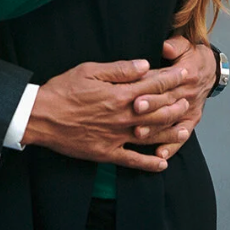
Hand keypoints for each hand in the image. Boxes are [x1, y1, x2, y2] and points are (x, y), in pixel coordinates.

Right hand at [23, 59, 192, 171]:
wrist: (41, 117)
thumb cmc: (63, 90)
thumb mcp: (89, 70)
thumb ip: (119, 70)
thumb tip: (144, 65)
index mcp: (119, 95)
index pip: (153, 86)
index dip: (171, 79)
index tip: (183, 74)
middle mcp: (123, 117)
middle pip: (158, 112)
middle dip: (176, 104)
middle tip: (189, 100)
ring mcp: (116, 137)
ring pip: (151, 135)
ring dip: (170, 132)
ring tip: (185, 129)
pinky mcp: (107, 152)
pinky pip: (133, 160)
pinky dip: (150, 163)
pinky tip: (163, 162)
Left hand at [131, 36, 216, 160]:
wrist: (210, 69)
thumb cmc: (190, 55)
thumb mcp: (184, 45)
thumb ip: (174, 46)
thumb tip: (165, 47)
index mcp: (184, 75)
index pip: (164, 84)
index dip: (150, 91)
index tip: (135, 98)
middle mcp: (186, 94)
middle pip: (165, 104)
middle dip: (149, 111)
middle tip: (132, 116)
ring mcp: (189, 109)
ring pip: (171, 121)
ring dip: (156, 129)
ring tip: (139, 135)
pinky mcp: (191, 120)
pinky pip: (182, 135)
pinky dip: (172, 146)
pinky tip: (160, 155)